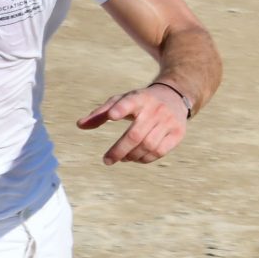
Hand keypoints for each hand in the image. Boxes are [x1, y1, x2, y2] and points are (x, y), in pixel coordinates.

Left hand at [75, 84, 189, 165]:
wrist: (175, 96)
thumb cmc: (139, 101)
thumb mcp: (120, 101)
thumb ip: (100, 113)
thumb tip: (80, 125)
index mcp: (139, 98)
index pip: (130, 102)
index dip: (121, 108)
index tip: (112, 115)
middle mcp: (155, 109)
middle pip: (136, 134)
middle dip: (119, 150)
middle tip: (106, 160)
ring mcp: (168, 121)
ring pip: (148, 145)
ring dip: (132, 156)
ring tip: (123, 158)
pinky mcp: (178, 133)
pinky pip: (160, 151)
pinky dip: (145, 159)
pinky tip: (136, 158)